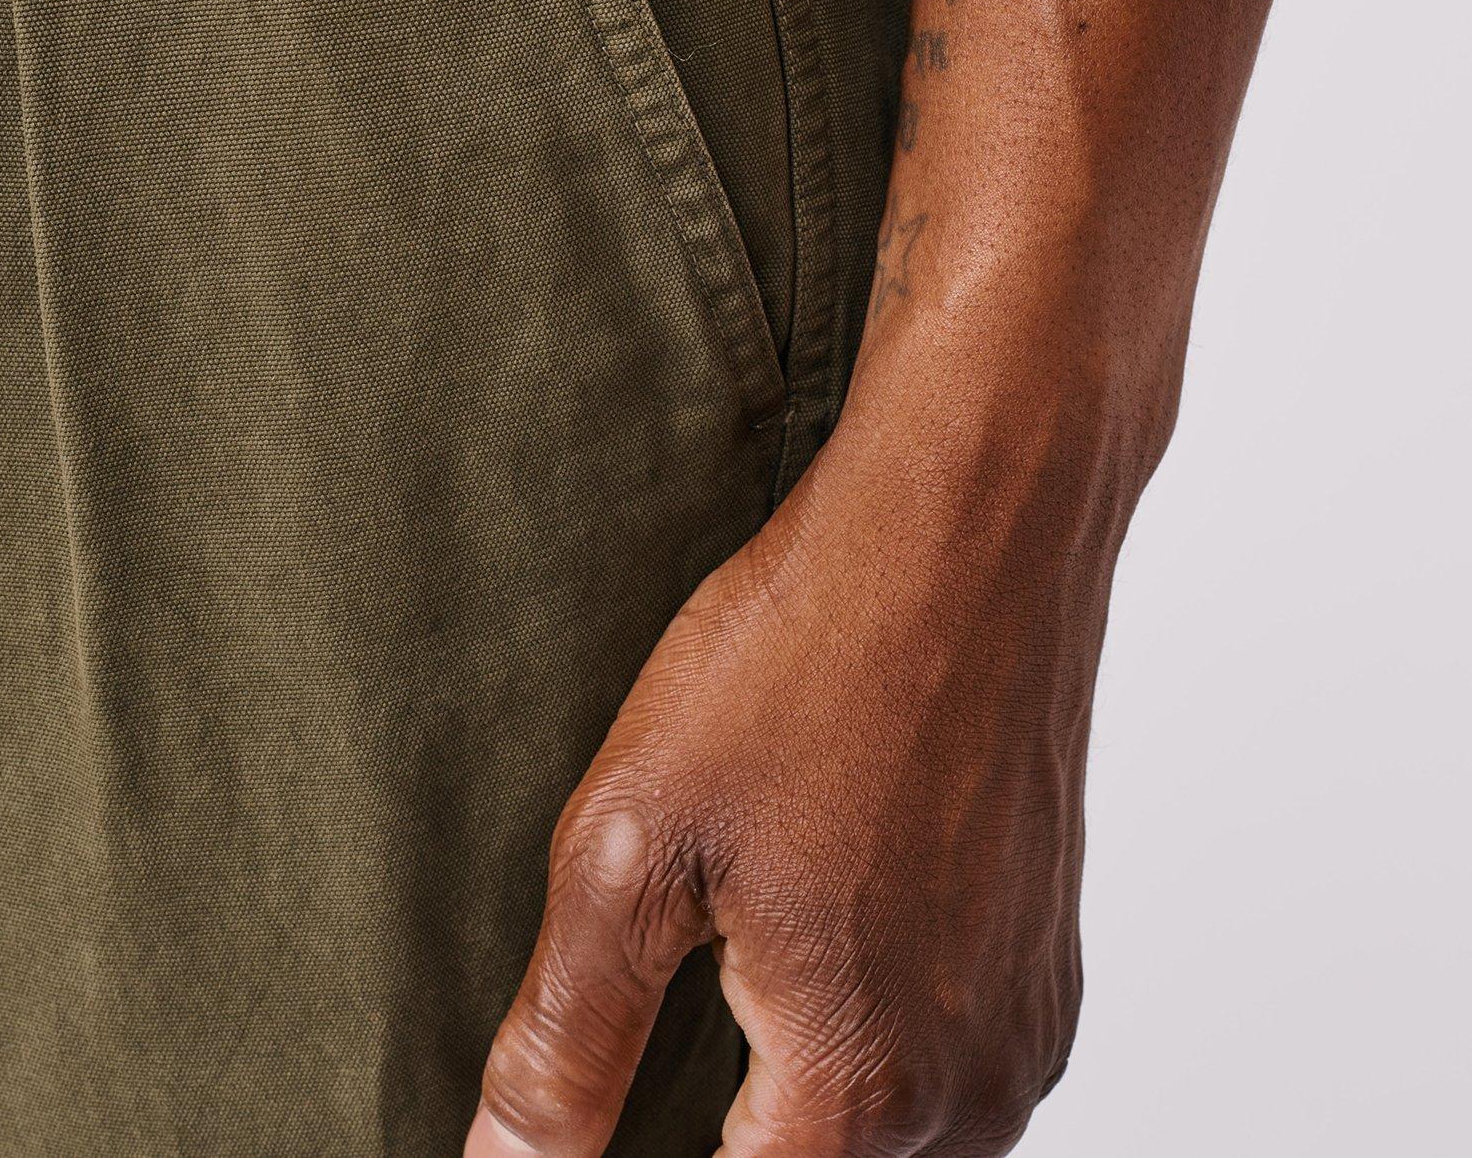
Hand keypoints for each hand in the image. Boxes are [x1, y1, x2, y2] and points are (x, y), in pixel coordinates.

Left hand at [467, 0, 1277, 1156]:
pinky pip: (952, 1072)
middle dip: (725, 1139)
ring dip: (802, 1110)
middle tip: (645, 1052)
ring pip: (896, 1141)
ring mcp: (1025, 1024)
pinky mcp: (1048, 959)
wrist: (973, 518)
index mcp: (861, 1090)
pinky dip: (872, 1053)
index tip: (584, 1128)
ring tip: (712, 1024)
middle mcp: (972, 1090)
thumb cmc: (810, 655)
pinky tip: (803, 955)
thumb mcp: (632, 846)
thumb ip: (566, 1045)